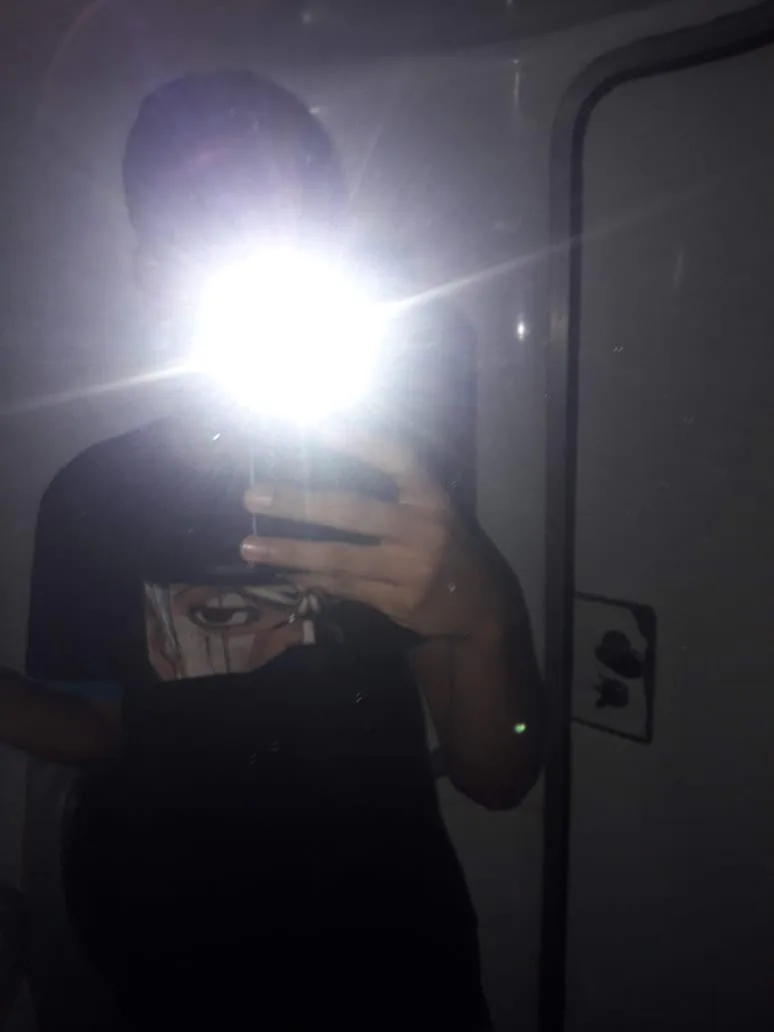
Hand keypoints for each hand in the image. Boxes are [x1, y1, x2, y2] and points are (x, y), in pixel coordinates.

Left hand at [241, 427, 506, 639]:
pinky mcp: (399, 601)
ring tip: (249, 546)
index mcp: (431, 496)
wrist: (482, 604)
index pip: (395, 458)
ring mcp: (411, 568)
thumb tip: (324, 461)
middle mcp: (424, 528)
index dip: (358, 439)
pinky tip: (284, 571)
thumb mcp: (431, 510)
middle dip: (299, 502)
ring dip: (290, 551)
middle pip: (353, 510)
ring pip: (340, 557)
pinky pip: (345, 587)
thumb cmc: (446, 544)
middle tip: (253, 495)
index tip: (316, 420)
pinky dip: (311, 579)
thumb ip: (391, 492)